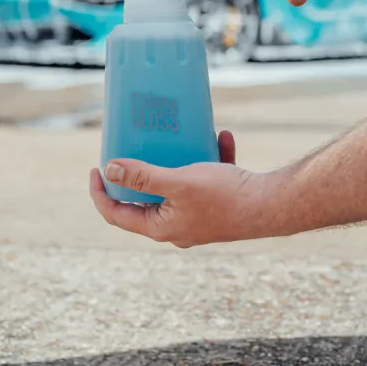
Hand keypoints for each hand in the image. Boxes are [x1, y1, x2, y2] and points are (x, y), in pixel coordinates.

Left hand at [89, 131, 279, 247]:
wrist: (270, 205)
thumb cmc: (224, 196)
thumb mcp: (178, 181)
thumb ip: (143, 176)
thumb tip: (109, 170)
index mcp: (160, 227)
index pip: (117, 214)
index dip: (100, 193)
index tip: (96, 168)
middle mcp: (176, 227)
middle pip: (146, 200)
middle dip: (141, 172)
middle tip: (135, 148)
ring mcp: (198, 217)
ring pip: (177, 187)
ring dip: (180, 160)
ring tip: (182, 137)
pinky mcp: (218, 206)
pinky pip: (206, 181)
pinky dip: (211, 159)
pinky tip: (221, 138)